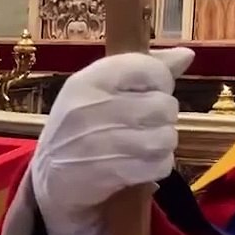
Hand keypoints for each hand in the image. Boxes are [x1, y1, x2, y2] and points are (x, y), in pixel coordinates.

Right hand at [31, 47, 192, 234]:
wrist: (48, 180)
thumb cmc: (79, 129)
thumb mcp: (98, 92)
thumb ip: (142, 71)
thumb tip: (186, 55)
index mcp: (87, 80)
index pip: (148, 68)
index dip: (159, 83)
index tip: (142, 95)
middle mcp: (90, 107)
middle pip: (164, 106)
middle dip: (160, 120)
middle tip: (139, 127)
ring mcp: (98, 141)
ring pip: (166, 137)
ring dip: (160, 146)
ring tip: (138, 148)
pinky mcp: (108, 172)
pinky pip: (160, 165)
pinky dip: (155, 168)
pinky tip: (136, 166)